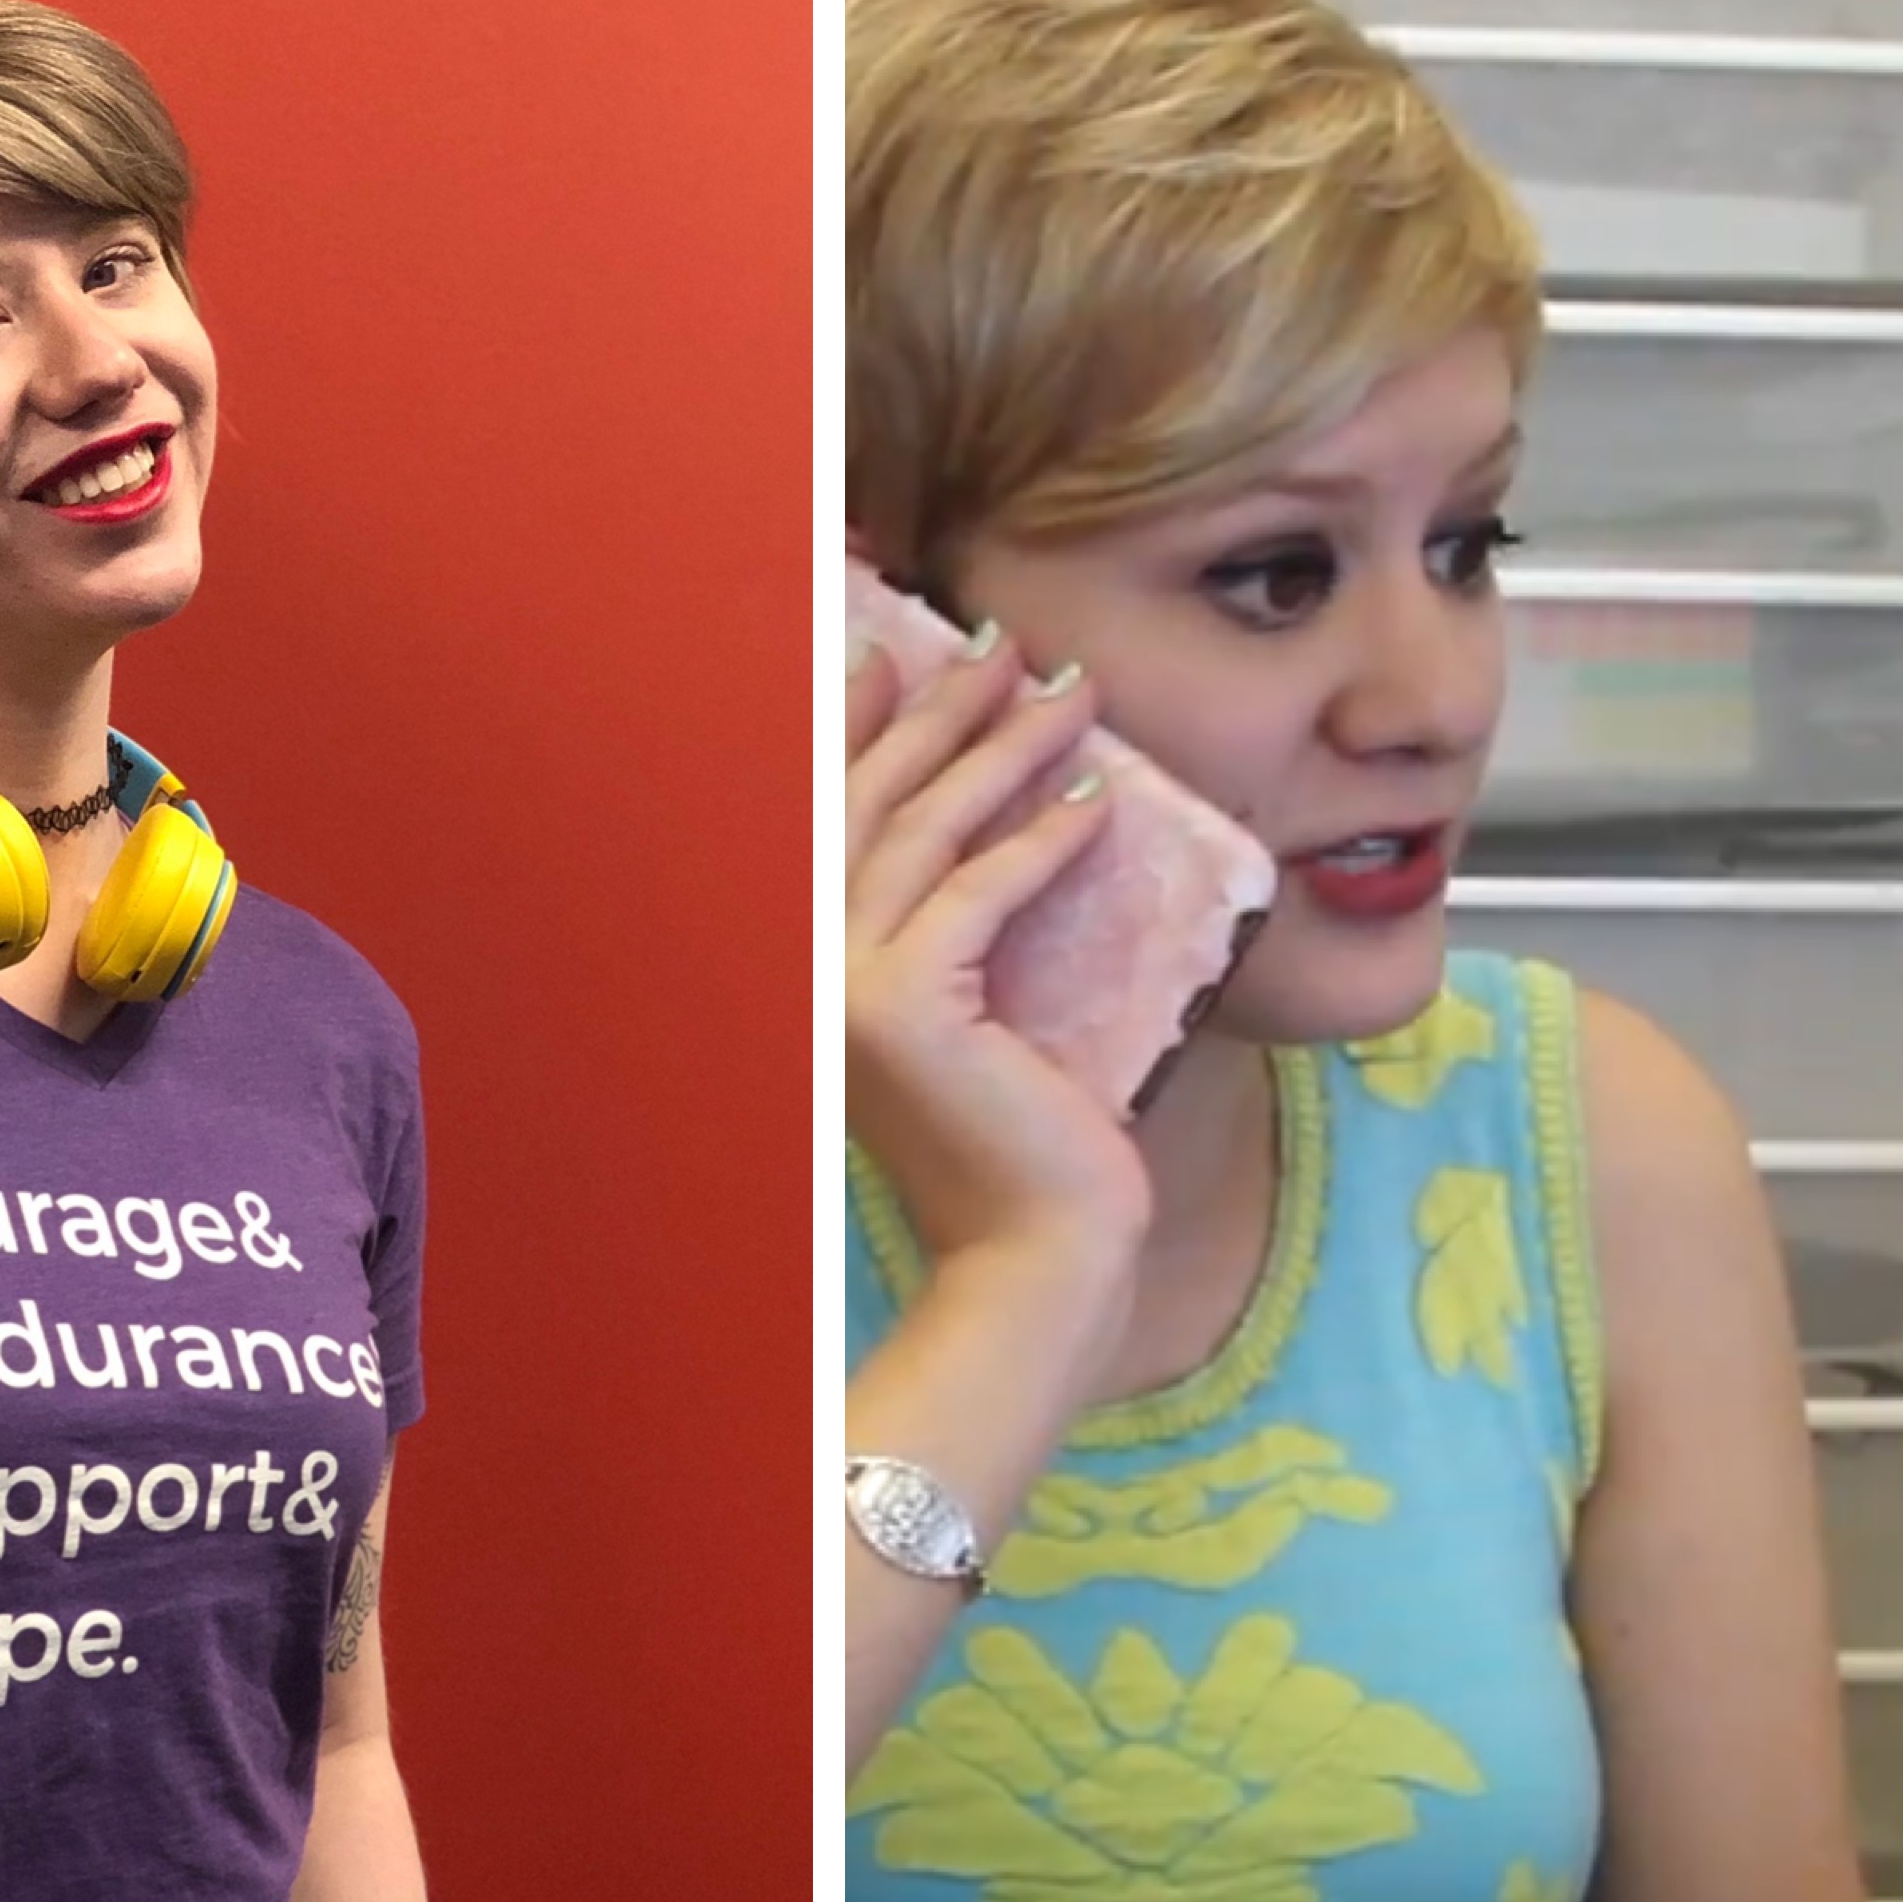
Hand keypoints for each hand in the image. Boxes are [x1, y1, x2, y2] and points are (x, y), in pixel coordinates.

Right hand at [844, 629, 1152, 1304]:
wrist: (1034, 1257)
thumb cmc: (1017, 1147)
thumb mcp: (973, 1016)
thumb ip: (954, 928)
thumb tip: (1000, 812)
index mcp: (811, 970)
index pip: (828, 819)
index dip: (857, 725)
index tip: (903, 646)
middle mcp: (808, 973)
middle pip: (870, 805)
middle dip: (938, 711)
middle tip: (1002, 645)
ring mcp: (846, 991)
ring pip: (927, 834)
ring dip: (1002, 750)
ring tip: (1067, 692)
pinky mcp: (907, 1011)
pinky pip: (983, 894)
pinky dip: (1043, 840)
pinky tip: (1094, 800)